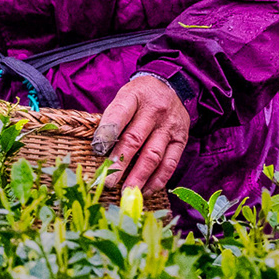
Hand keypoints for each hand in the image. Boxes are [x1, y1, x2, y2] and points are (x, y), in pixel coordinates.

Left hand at [93, 74, 189, 192]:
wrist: (170, 86)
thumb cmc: (140, 96)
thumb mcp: (124, 96)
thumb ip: (113, 118)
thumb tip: (99, 147)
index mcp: (134, 96)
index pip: (119, 114)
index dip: (107, 132)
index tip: (97, 150)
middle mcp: (154, 111)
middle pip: (135, 139)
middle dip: (120, 162)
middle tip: (108, 181)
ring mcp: (169, 126)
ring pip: (153, 155)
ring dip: (139, 176)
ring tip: (127, 191)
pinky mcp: (181, 140)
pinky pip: (170, 163)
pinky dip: (158, 179)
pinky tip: (146, 190)